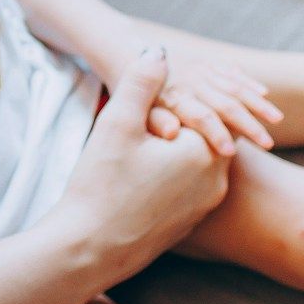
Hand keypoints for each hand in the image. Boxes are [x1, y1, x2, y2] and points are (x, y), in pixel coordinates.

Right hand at [50, 48, 230, 277]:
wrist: (88, 251)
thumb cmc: (101, 187)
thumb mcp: (117, 123)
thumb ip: (141, 82)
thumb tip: (159, 52)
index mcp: (205, 152)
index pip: (210, 109)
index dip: (188, 96)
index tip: (168, 90)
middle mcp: (215, 182)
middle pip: (207, 136)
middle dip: (185, 122)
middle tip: (153, 115)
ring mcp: (203, 208)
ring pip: (198, 164)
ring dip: (179, 150)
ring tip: (145, 143)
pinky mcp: (187, 226)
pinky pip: (189, 189)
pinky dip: (174, 176)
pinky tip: (143, 176)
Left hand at [139, 41, 283, 156]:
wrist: (121, 47)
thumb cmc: (125, 91)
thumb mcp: (130, 109)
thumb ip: (154, 120)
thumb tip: (172, 134)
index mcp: (173, 96)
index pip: (201, 116)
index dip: (216, 134)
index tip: (231, 152)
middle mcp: (190, 81)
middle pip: (226, 103)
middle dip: (249, 124)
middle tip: (268, 145)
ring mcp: (199, 68)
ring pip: (234, 85)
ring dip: (257, 103)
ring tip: (276, 121)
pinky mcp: (203, 60)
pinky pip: (229, 70)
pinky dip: (247, 81)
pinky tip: (262, 92)